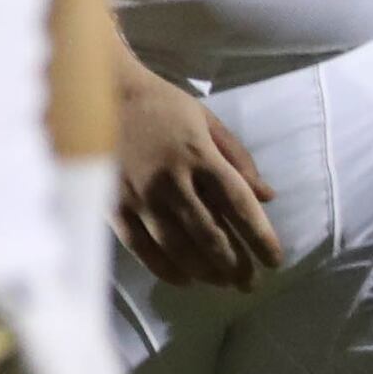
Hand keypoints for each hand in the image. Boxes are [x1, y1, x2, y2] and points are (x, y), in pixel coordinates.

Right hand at [114, 71, 280, 288]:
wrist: (97, 90)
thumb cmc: (158, 103)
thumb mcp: (205, 119)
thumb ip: (238, 158)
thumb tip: (267, 197)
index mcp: (200, 155)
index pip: (240, 205)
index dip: (261, 237)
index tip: (275, 261)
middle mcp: (173, 180)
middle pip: (211, 235)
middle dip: (235, 265)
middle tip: (249, 282)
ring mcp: (141, 195)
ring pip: (178, 247)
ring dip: (205, 271)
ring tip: (221, 283)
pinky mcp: (114, 204)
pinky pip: (141, 247)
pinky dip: (164, 268)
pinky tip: (182, 279)